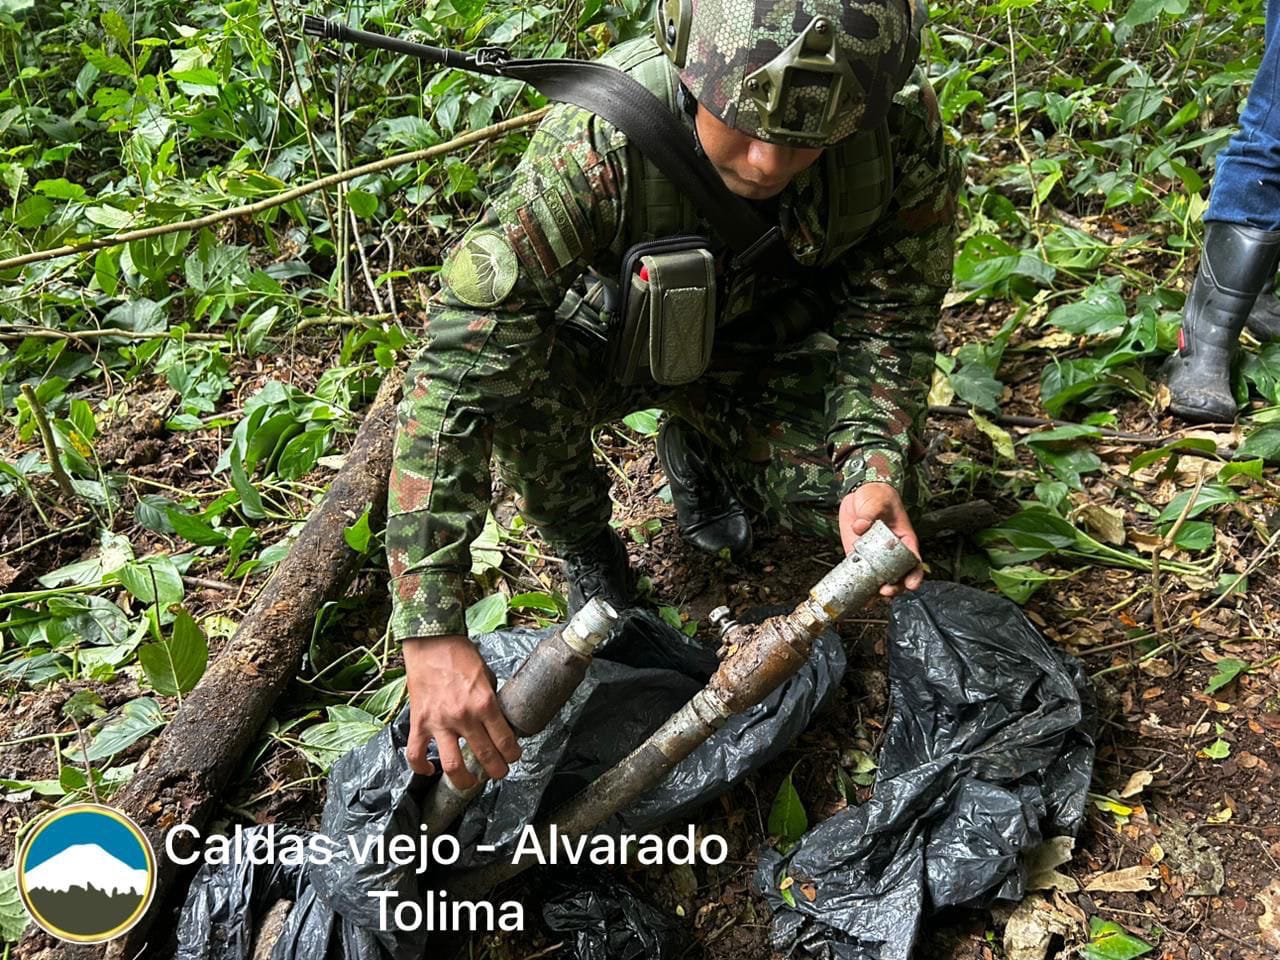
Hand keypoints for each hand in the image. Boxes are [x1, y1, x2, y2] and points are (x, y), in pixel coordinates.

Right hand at [402, 634, 520, 788]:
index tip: (514, 757)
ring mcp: (439, 722)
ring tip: (470, 782)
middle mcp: (464, 716)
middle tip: (500, 772)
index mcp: (484, 703)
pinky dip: (422, 768)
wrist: (431, 643)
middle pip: (485, 756)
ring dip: (465, 780)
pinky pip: (416, 755)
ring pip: (452, 765)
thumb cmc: (460, 654)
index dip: (513, 754)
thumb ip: (491, 699)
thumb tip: (498, 719)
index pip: (505, 740)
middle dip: (497, 770)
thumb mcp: (486, 674)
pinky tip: (430, 771)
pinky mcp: (418, 723)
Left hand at [838, 482, 923, 597]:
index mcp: (904, 539)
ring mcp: (875, 556)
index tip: (912, 584)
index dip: (915, 574)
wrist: (858, 496)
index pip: (913, 560)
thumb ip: (869, 513)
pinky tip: (859, 597)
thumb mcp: (876, 500)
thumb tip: (860, 527)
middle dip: (896, 587)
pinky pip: (862, 575)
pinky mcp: (859, 557)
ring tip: (873, 597)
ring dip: (879, 591)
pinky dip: (861, 587)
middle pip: (899, 575)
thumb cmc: (876, 496)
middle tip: (887, 591)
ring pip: (882, 579)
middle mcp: (891, 551)